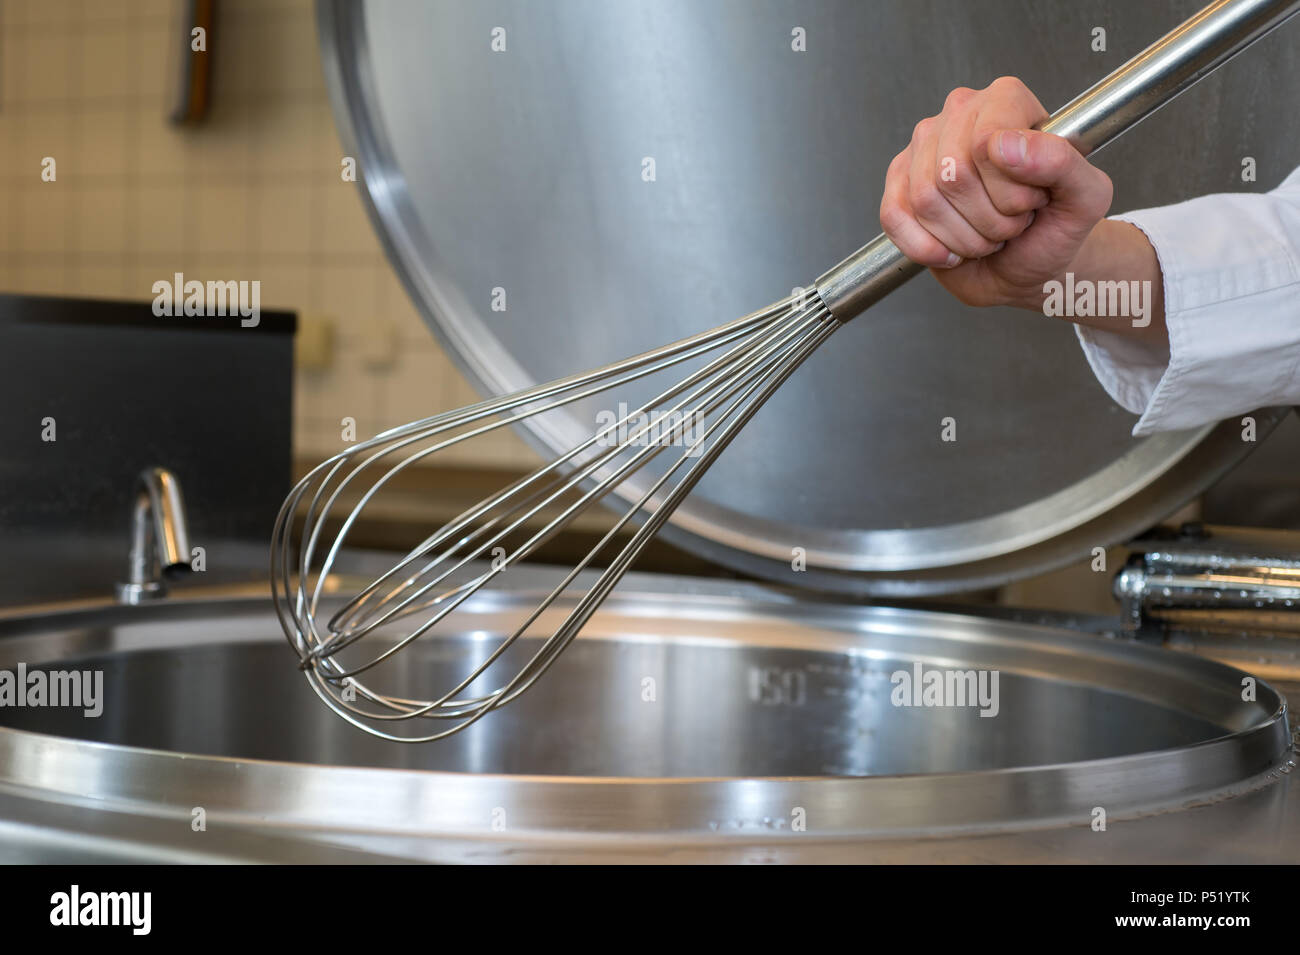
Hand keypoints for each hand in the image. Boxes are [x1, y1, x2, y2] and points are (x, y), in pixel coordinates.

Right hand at [879, 76, 1113, 309]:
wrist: (1027, 268)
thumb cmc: (1054, 228)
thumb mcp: (1086, 197)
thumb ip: (1063, 162)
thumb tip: (1008, 146)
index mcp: (1006, 100)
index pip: (985, 142)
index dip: (1010, 190)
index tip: (1033, 201)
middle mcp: (959, 114)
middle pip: (952, 174)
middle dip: (989, 218)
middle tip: (1011, 222)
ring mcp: (923, 149)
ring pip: (925, 199)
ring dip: (963, 236)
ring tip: (987, 233)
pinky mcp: (899, 185)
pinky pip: (895, 217)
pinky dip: (926, 247)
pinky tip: (952, 249)